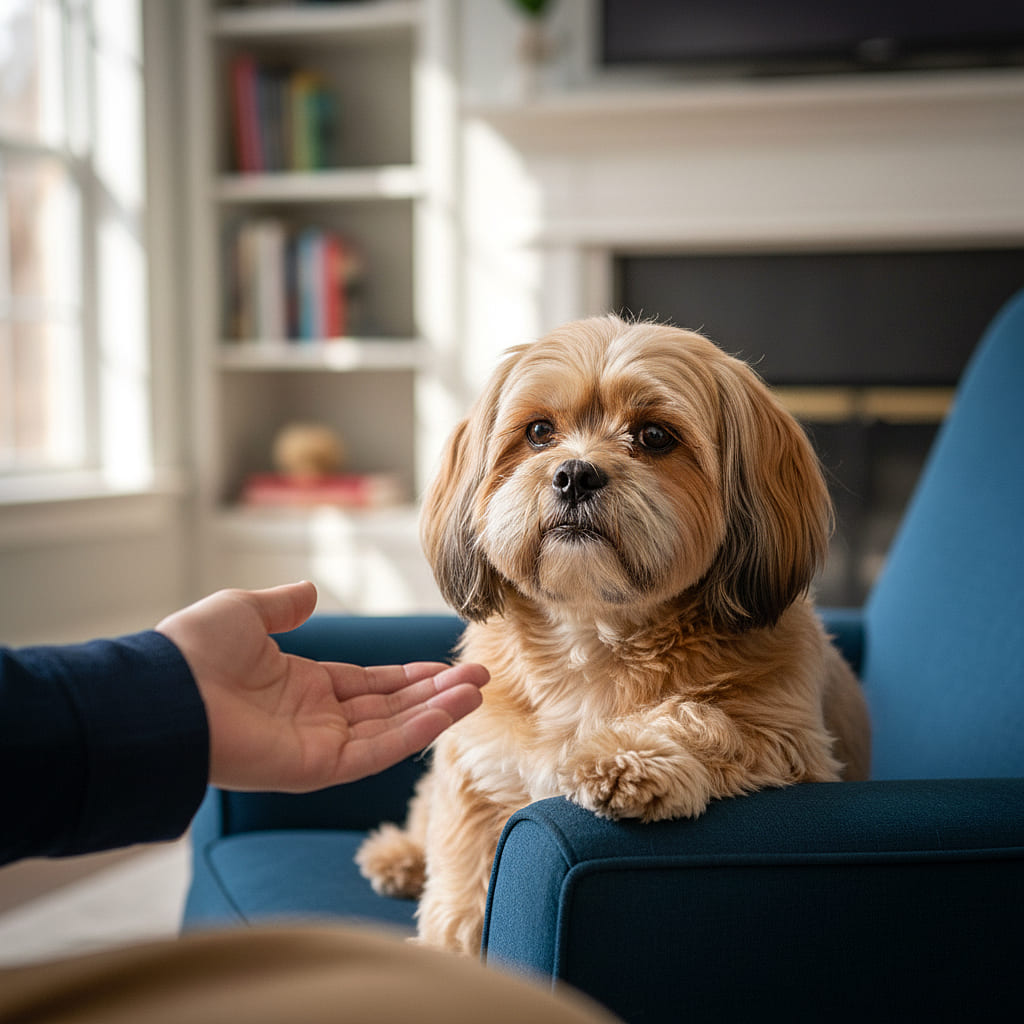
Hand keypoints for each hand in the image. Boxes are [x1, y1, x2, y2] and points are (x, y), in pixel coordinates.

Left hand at [156, 582, 487, 791]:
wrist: (164, 693)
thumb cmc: (195, 651)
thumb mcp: (246, 611)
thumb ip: (283, 605)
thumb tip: (310, 591)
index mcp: (301, 685)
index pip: (368, 684)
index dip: (408, 675)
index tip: (446, 666)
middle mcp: (315, 718)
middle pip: (390, 706)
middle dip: (435, 692)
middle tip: (480, 677)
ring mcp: (318, 746)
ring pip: (392, 729)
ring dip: (436, 710)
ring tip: (478, 690)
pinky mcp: (317, 768)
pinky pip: (377, 751)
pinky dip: (415, 732)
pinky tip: (448, 711)